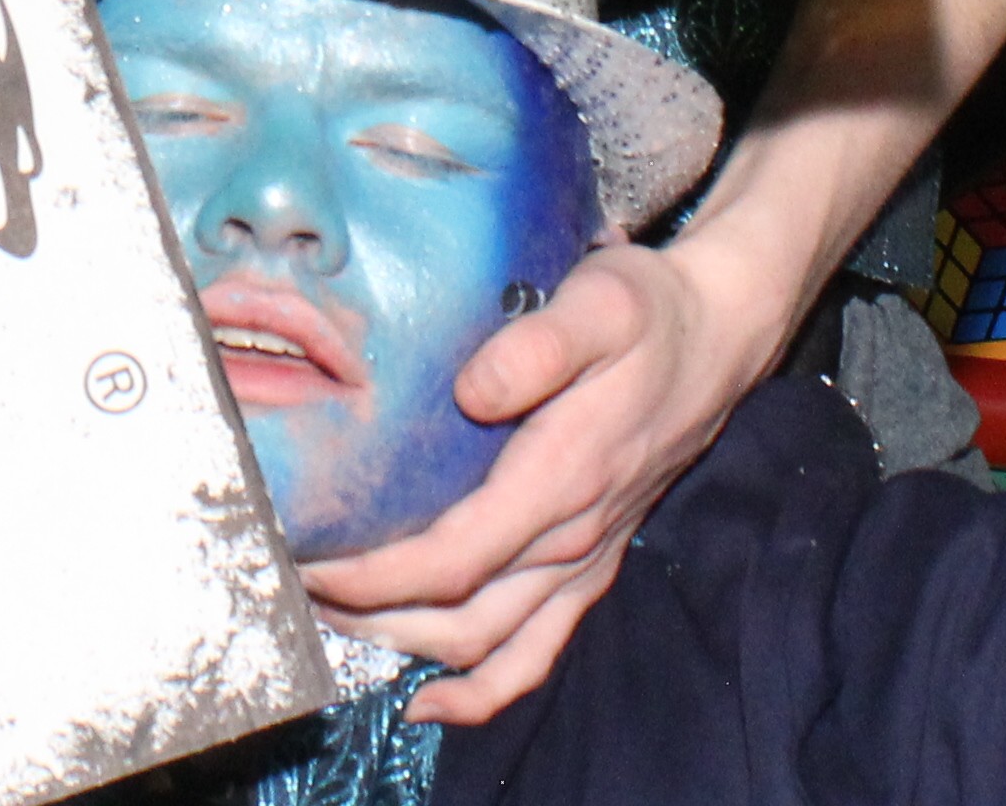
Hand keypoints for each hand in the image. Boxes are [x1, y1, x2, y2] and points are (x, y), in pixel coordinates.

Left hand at [298, 216, 815, 720]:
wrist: (716, 338)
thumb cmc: (648, 314)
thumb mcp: (601, 303)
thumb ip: (538, 346)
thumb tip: (473, 390)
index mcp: (563, 478)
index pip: (452, 559)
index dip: (374, 575)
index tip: (307, 558)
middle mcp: (572, 537)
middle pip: (455, 618)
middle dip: (367, 615)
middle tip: (288, 582)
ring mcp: (583, 562)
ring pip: (487, 646)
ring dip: (406, 649)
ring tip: (329, 619)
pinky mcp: (590, 568)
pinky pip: (535, 655)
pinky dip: (482, 692)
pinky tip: (429, 701)